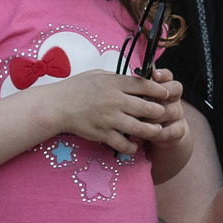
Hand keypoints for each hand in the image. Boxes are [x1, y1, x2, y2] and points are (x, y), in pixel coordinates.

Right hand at [38, 70, 185, 156]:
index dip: (159, 90)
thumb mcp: (98, 75)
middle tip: (162, 114)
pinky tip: (133, 145)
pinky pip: (123, 144)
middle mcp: (115, 100)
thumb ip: (118, 78)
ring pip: (140, 128)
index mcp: (115, 83)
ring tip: (155, 131)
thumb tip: (135, 79)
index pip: (145, 85)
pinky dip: (131, 147)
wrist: (57, 105)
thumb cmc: (77, 87)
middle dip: (159, 112)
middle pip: (147, 107)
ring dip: (151, 130)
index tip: (166, 94)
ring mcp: (109, 118)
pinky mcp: (102, 133)